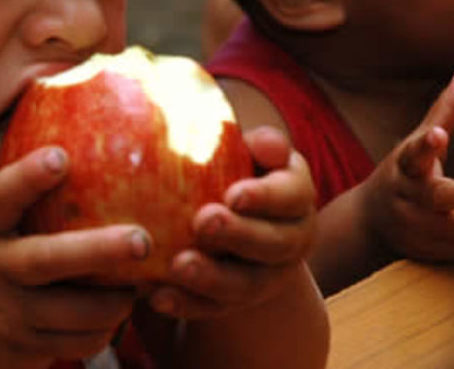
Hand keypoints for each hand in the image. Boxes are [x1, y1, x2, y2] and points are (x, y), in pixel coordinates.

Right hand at [0, 147, 145, 368]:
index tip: (59, 156)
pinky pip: (81, 342)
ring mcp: (11, 316)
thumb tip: (76, 155)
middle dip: (100, 250)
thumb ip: (14, 212)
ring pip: (81, 312)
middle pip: (50, 260)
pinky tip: (115, 312)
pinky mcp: (26, 351)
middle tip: (141, 239)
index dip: (28, 177)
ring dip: (119, 299)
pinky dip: (106, 329)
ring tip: (140, 281)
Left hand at [145, 127, 316, 319]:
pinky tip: (157, 296)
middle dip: (238, 235)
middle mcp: (291, 240)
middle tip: (202, 222)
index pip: (290, 196)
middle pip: (272, 244)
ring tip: (178, 266)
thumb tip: (266, 144)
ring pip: (246, 285)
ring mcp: (267, 277)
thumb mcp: (247, 148)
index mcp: (295, 196)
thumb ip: (260, 143)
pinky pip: (213, 308)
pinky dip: (186, 304)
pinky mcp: (236, 302)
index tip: (234, 194)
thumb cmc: (233, 165)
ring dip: (211, 278)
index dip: (265, 197)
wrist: (231, 215)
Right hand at [359, 67, 453, 263]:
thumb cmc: (403, 174)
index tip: (438, 136)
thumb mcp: (414, 144)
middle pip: (440, 198)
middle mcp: (412, 200)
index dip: (424, 146)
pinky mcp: (438, 252)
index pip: (412, 155)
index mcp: (405, 169)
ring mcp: (424, 229)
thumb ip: (443, 112)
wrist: (372, 224)